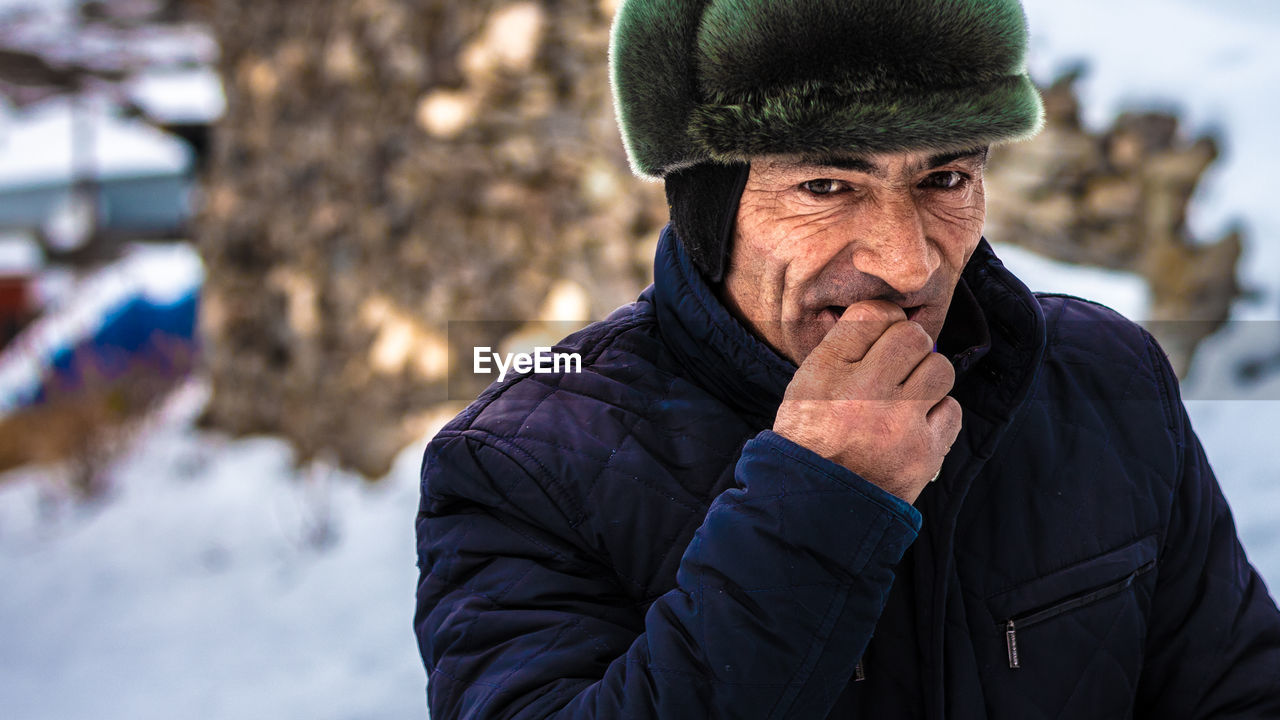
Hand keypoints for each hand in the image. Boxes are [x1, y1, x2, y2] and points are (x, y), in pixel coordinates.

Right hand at [773, 300, 961, 503]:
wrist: (817, 506)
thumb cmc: (811, 439)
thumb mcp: (805, 386)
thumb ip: (841, 349)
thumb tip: (888, 318)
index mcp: (827, 372)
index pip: (872, 314)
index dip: (882, 321)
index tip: (880, 336)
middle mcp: (863, 392)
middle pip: (913, 336)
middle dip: (909, 347)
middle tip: (897, 367)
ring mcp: (897, 423)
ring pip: (940, 369)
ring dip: (928, 378)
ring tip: (908, 397)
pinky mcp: (924, 452)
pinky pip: (952, 410)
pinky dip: (937, 415)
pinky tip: (915, 426)